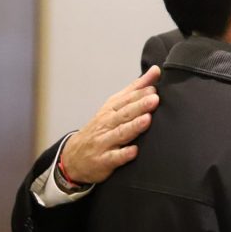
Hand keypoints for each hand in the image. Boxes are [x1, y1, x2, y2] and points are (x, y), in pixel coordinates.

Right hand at [61, 66, 160, 183]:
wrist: (74, 157)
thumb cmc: (101, 127)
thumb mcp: (115, 106)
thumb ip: (136, 89)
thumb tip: (156, 70)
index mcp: (110, 110)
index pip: (126, 100)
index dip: (140, 94)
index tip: (154, 89)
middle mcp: (106, 124)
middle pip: (124, 114)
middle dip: (139, 106)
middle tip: (154, 100)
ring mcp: (104, 142)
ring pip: (120, 133)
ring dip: (133, 127)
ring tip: (147, 120)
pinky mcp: (103, 161)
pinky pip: (114, 158)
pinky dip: (123, 154)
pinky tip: (134, 151)